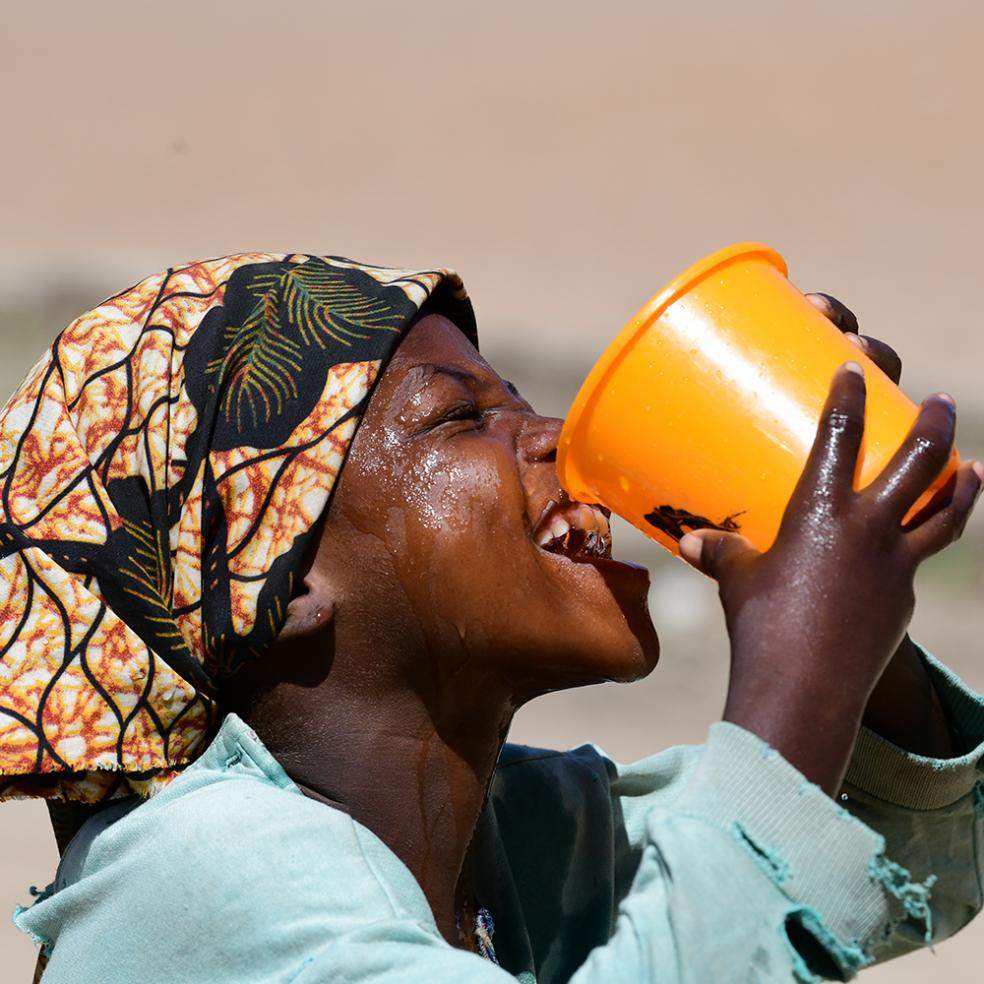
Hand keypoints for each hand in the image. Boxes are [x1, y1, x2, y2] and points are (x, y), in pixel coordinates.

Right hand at [679, 362, 981, 794]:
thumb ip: (723, 554)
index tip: (855, 368)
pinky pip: (921, 561)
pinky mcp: (904, 601)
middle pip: (921, 463)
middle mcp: (871, 530)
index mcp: (824, 512)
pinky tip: (914, 547)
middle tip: (939, 401)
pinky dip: (926, 543)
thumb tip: (689, 542)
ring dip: (963, 484)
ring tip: (973, 466)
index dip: (850, 396)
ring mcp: (896, 566)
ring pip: (945, 513)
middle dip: (934, 425)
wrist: (806, 690)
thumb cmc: (761, 626)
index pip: (843, 436)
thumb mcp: (738, 582)